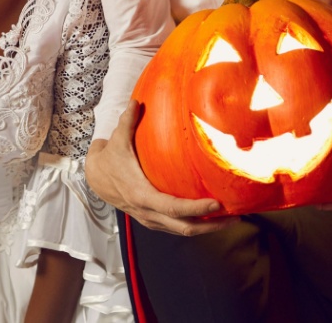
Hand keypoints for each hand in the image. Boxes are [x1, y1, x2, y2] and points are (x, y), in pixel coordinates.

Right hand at [85, 100, 231, 235]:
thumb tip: (137, 101)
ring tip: (231, 219)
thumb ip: (128, 121)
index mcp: (142, 196)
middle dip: (212, 225)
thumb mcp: (116, 141)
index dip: (197, 209)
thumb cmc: (109, 161)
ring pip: (183, 231)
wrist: (95, 179)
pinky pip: (178, 227)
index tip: (217, 203)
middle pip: (185, 228)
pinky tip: (212, 216)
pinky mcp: (154, 220)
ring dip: (207, 228)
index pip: (174, 209)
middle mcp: (148, 212)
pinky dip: (196, 224)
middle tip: (236, 217)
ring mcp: (151, 219)